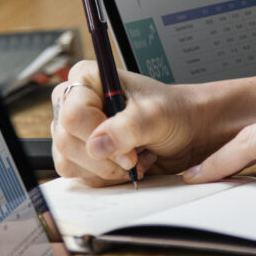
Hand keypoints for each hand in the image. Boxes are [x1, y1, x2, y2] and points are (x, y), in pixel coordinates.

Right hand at [50, 61, 255, 186]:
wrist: (188, 132)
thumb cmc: (174, 113)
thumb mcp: (155, 115)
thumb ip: (127, 128)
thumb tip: (97, 145)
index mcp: (87, 79)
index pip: (73, 114)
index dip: (98, 136)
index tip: (129, 148)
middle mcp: (75, 102)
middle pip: (67, 141)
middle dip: (104, 158)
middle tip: (135, 157)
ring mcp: (76, 130)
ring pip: (69, 161)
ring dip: (106, 169)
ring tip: (135, 157)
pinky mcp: (82, 154)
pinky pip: (80, 175)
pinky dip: (106, 177)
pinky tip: (128, 165)